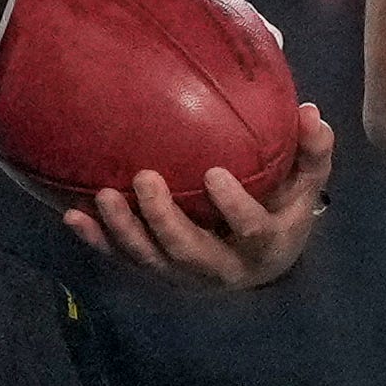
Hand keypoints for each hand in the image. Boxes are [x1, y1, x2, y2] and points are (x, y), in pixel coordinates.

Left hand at [66, 105, 332, 286]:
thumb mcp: (305, 185)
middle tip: (145, 177)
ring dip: (123, 231)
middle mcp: (222, 268)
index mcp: (264, 246)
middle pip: (189, 252)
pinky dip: (97, 241)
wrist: (262, 262)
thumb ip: (311, 152)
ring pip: (150, 260)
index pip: (251, 231)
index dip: (233, 207)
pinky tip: (73, 217)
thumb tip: (312, 111)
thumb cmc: (283, 212)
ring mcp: (185, 274)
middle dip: (163, 219)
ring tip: (104, 196)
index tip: (213, 173)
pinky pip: (124, 259)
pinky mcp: (158, 271)